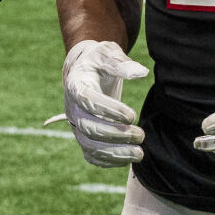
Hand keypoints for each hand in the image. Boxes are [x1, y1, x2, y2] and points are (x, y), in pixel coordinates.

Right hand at [61, 38, 147, 165]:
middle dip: (116, 135)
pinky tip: (129, 159)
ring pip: (90, 146)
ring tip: (140, 153)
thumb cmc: (99, 61)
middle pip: (89, 128)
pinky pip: (92, 156)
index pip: (88, 102)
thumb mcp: (108, 53)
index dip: (109, 111)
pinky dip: (109, 162)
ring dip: (116, 153)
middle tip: (141, 135)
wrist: (86, 71)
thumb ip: (121, 62)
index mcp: (77, 86)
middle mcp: (73, 109)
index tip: (132, 115)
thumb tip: (141, 73)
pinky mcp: (84, 138)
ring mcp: (76, 126)